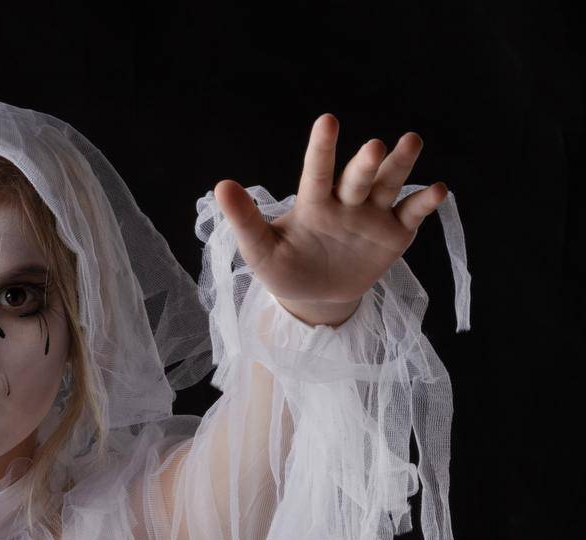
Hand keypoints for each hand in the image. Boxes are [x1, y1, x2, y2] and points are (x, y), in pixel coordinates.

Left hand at [213, 113, 448, 326]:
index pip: (317, 171)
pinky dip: (424, 203)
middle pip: (358, 177)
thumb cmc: (285, 268)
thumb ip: (245, 220)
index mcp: (314, 202)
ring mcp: (372, 216)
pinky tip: (438, 190)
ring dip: (399, 165)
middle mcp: (346, 201)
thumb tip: (220, 186)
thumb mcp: (260, 251)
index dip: (322, 149)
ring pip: (388, 184)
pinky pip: (411, 214)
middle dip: (365, 163)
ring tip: (410, 142)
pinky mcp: (394, 234)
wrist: (314, 298)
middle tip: (373, 146)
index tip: (327, 121)